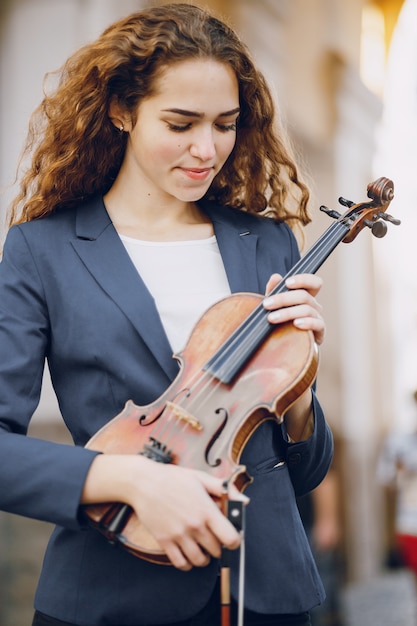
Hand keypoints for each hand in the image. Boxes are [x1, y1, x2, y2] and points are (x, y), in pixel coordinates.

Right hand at [131, 459, 245, 569]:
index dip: (235, 540)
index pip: (230, 538)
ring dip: (204, 557)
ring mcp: (179, 535)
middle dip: (219, 547)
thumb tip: (244, 500)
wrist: (143, 482)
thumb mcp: (200, 478)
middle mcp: (194, 525)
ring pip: (200, 560)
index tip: (232, 537)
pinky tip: (188, 555)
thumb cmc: (172, 478)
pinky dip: (187, 563)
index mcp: (206, 510)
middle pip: (217, 550)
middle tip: (215, 539)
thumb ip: (224, 489)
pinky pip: (180, 563)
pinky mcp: (164, 541)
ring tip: (203, 548)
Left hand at [263, 273, 324, 344]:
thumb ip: (274, 290)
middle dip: (283, 299)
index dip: (303, 280)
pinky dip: (307, 323)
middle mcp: (314, 306)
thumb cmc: (282, 322)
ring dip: (288, 313)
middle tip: (267, 304)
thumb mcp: (275, 305)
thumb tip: (275, 277)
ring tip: (272, 318)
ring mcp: (318, 318)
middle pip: (304, 296)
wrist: (288, 346)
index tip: (287, 282)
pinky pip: (318, 325)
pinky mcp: (320, 332)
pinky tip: (296, 324)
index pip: (314, 282)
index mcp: (306, 296)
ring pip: (307, 310)